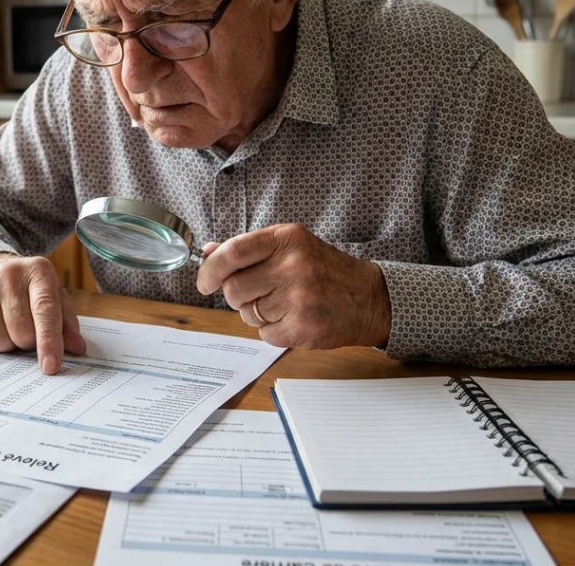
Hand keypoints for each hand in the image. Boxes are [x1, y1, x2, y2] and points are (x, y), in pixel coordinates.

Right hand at [0, 253, 86, 373]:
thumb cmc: (28, 289)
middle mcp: (9, 274)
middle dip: (28, 343)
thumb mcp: (53, 296)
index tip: (50, 367)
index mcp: (39, 271)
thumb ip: (67, 323)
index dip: (49, 342)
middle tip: (28, 332)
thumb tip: (77, 349)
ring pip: (1, 341)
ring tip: (9, 326)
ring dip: (9, 344)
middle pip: (22, 332)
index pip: (45, 311)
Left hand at [195, 224, 391, 349]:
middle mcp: (293, 266)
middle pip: (234, 289)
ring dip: (257, 313)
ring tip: (284, 303)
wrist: (369, 298)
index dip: (210, 270)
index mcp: (287, 239)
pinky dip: (273, 330)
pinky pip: (263, 334)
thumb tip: (208, 252)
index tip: (204, 282)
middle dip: (238, 295)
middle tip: (260, 292)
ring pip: (247, 313)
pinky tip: (294, 318)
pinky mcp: (302, 328)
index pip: (233, 252)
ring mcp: (298, 299)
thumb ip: (248, 249)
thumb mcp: (291, 247)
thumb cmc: (325, 270)